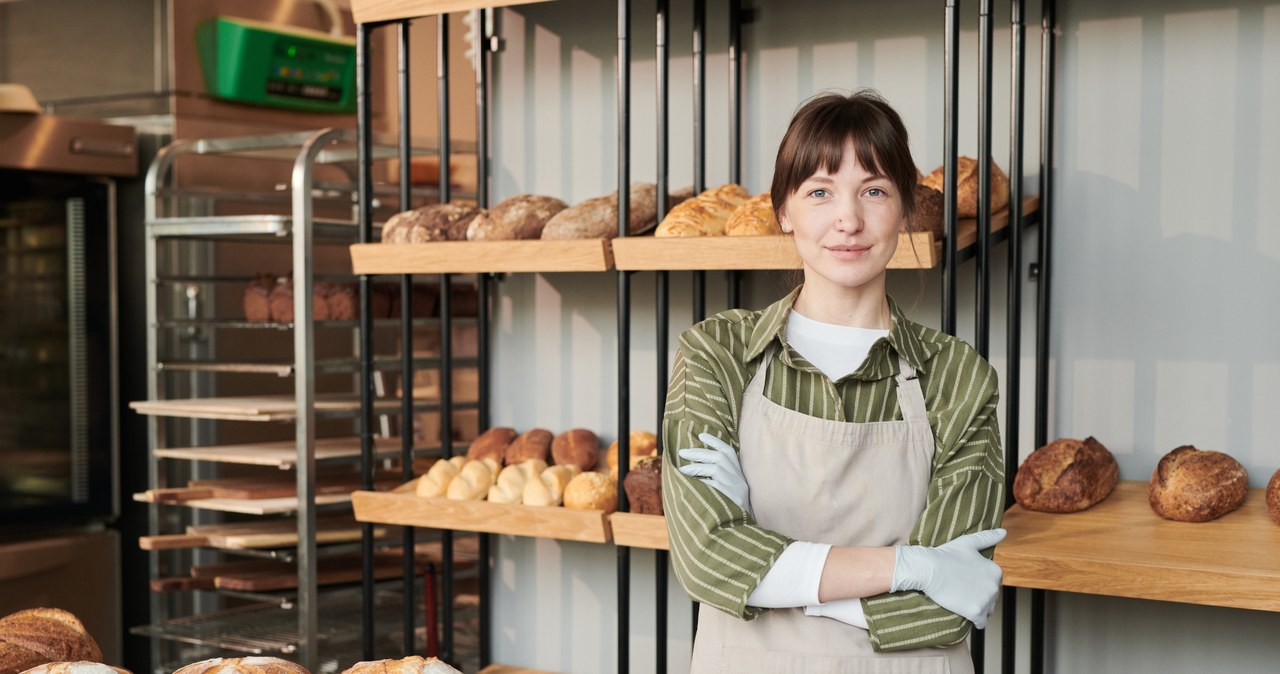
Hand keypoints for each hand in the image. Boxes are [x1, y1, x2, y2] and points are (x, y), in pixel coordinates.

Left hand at [677, 433, 750, 515]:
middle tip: (682, 452)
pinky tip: (691, 484)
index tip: (702, 435)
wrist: (742, 531)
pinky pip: (713, 485)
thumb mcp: (731, 491)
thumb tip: (695, 467)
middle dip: (699, 452)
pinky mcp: (730, 498)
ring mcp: (736, 488)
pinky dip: (701, 482)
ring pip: (716, 469)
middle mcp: (739, 479)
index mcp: (739, 475)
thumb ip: (720, 479)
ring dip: (697, 467)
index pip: (729, 452)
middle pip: (720, 458)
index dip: (716, 442)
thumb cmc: (732, 511)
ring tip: (682, 470)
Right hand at [891, 529, 1006, 628]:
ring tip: (963, 603)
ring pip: (988, 611)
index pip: (994, 584)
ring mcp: (986, 600)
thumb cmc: (946, 554)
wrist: (929, 568)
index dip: (980, 584)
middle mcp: (995, 586)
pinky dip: (975, 621)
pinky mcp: (976, 612)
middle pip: (992, 598)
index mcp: (996, 571)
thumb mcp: (968, 543)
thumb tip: (1004, 532)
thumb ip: (988, 537)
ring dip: (978, 609)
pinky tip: (966, 615)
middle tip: (963, 593)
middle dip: (980, 597)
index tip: (967, 583)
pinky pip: (981, 622)